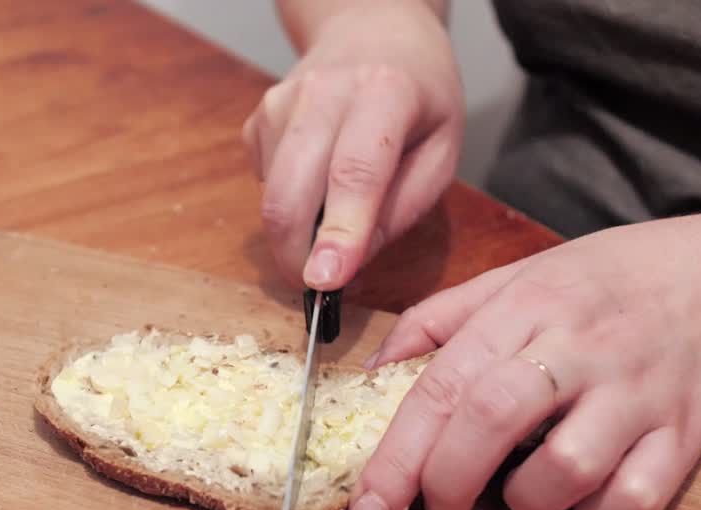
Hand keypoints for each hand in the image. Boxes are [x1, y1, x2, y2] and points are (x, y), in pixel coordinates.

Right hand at [242, 0, 461, 289]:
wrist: (374, 31)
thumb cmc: (419, 98)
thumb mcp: (441, 152)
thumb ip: (401, 209)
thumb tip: (350, 263)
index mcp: (386, 92)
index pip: (355, 172)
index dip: (339, 233)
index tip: (325, 282)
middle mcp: (326, 90)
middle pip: (293, 189)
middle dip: (296, 253)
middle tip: (316, 286)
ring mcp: (283, 100)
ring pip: (272, 193)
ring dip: (295, 230)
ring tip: (331, 221)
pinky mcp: (259, 116)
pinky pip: (264, 181)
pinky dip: (288, 198)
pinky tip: (318, 177)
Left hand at [349, 214, 700, 509]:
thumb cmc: (601, 286)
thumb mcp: (515, 277)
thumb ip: (437, 321)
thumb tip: (368, 375)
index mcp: (526, 305)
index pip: (444, 383)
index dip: (398, 454)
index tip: (367, 508)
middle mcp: (580, 346)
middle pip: (494, 418)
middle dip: (447, 480)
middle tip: (436, 508)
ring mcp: (637, 391)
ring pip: (568, 468)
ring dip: (526, 501)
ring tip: (520, 490)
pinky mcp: (685, 434)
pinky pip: (634, 500)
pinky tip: (584, 496)